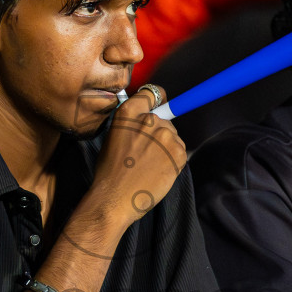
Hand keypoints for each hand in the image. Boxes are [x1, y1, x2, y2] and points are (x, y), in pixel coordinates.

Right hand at [85, 84, 186, 232]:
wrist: (115, 198)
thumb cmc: (110, 172)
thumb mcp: (114, 137)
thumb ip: (131, 125)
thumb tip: (147, 122)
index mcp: (129, 112)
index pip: (151, 94)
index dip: (157, 100)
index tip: (160, 105)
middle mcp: (149, 119)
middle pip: (164, 120)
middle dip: (159, 134)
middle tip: (147, 153)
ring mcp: (165, 135)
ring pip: (174, 137)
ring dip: (167, 149)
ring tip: (150, 166)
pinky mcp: (178, 152)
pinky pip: (181, 152)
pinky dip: (174, 162)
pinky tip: (159, 172)